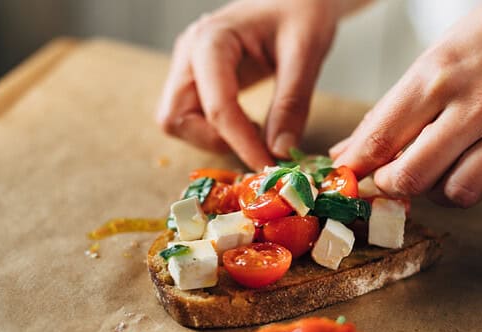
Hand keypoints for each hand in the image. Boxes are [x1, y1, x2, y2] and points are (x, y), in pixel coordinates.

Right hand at [156, 0, 341, 170]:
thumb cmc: (301, 11)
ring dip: (213, 139)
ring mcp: (188, 67)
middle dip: (214, 141)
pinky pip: (192, 117)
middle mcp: (189, 53)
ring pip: (178, 122)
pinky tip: (250, 125)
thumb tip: (279, 152)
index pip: (216, 106)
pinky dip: (217, 132)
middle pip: (175, 118)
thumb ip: (292, 103)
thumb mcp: (305, 53)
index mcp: (211, 39)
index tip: (268, 166)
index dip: (241, 143)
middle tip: (256, 146)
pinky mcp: (197, 79)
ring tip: (257, 132)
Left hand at [332, 0, 481, 208]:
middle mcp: (475, 102)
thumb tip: (345, 157)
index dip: (358, 169)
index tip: (353, 178)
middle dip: (398, 186)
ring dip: (448, 191)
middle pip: (415, 177)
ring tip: (453, 168)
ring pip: (462, 194)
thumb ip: (388, 115)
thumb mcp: (429, 65)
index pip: (380, 139)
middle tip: (402, 177)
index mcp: (435, 77)